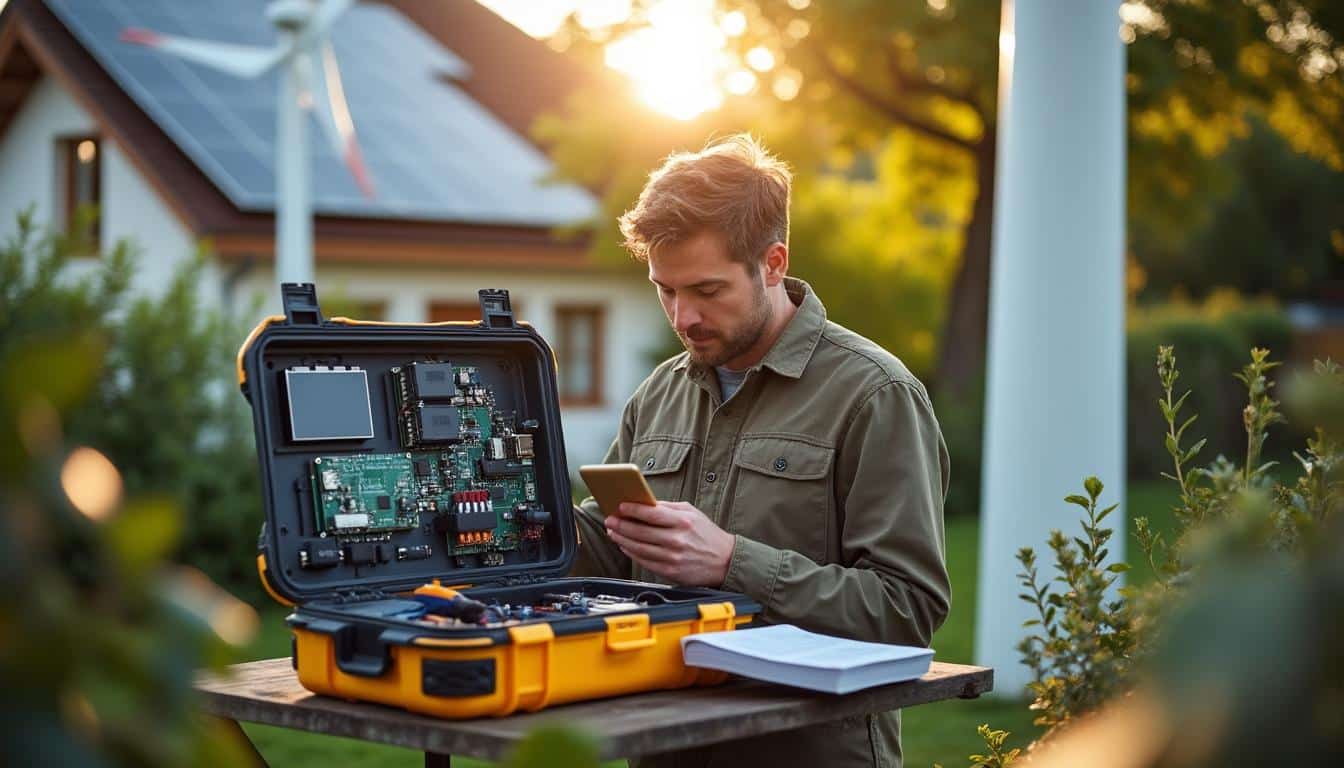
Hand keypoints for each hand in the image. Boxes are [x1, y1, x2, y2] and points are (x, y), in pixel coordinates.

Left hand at [605, 500, 735, 586]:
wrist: (725, 561)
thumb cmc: (707, 534)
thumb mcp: (692, 513)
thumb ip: (668, 508)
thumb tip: (644, 504)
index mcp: (683, 522)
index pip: (651, 514)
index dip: (633, 509)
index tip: (620, 506)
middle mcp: (677, 540)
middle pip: (640, 532)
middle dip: (621, 525)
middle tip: (610, 520)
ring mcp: (672, 557)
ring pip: (639, 548)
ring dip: (622, 539)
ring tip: (613, 532)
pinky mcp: (670, 571)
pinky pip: (644, 561)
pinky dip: (631, 553)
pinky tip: (625, 546)